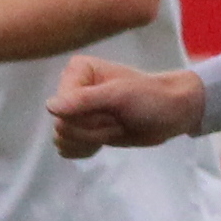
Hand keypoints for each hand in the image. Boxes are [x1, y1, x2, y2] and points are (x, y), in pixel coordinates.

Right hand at [50, 56, 207, 157]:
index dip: (88, 116)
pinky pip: (67, 148)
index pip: (61, 106)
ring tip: (115, 125)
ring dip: (93, 139)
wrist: (171, 114)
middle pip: (62, 125)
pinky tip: (105, 138)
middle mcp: (71, 89)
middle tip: (118, 118)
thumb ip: (84, 100)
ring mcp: (76, 111)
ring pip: (63, 139)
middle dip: (93, 129)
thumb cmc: (150, 98)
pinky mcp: (82, 130)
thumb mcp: (119, 96)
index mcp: (76, 71)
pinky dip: (86, 149)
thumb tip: (49, 107)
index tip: (114, 109)